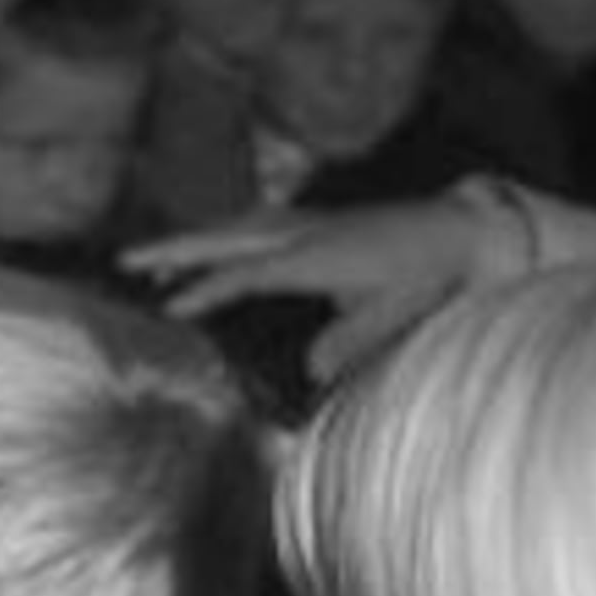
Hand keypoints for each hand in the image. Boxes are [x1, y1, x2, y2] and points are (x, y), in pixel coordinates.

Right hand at [122, 199, 492, 382]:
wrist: (470, 231)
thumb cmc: (437, 276)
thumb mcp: (401, 313)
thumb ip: (354, 341)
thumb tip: (313, 374)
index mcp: (319, 256)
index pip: (245, 275)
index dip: (204, 292)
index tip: (166, 309)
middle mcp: (307, 232)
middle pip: (226, 238)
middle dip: (174, 250)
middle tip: (125, 262)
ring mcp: (311, 221)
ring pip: (236, 227)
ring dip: (193, 242)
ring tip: (153, 263)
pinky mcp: (318, 221)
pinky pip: (254, 224)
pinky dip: (223, 236)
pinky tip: (211, 249)